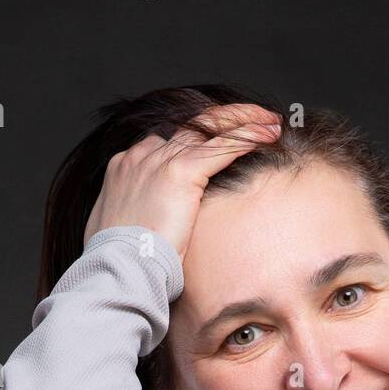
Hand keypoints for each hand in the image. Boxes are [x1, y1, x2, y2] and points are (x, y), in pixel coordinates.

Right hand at [83, 103, 282, 258]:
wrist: (118, 269)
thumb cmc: (119, 263)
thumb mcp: (121, 234)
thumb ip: (137, 220)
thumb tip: (148, 231)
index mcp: (124, 169)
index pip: (164, 143)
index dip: (194, 140)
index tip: (215, 145)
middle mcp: (141, 157)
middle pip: (189, 127)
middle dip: (224, 121)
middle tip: (253, 120)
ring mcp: (159, 161)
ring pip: (209, 128)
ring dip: (244, 122)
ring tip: (270, 122)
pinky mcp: (180, 173)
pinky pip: (222, 146)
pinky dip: (248, 137)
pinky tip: (268, 133)